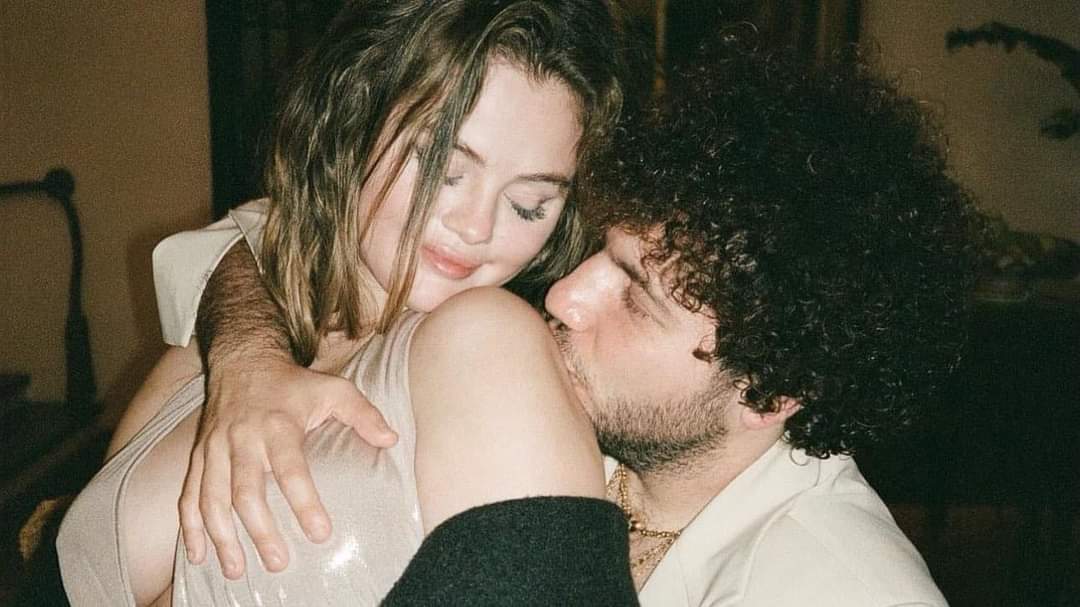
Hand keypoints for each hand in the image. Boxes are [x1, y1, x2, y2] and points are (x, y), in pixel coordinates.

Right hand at [179, 356, 396, 578]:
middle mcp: (242, 439)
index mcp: (278, 425)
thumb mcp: (334, 389)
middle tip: (279, 562)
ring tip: (236, 570)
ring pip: (212, 499)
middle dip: (261, 530)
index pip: (291, 469)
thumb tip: (391, 440)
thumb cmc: (294, 383)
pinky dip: (190, 526)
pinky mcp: (200, 455)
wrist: (243, 361)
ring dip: (222, 537)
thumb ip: (363, 414)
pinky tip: (197, 556)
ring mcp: (216, 448)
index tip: (320, 533)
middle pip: (246, 492)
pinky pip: (188, 494)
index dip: (305, 502)